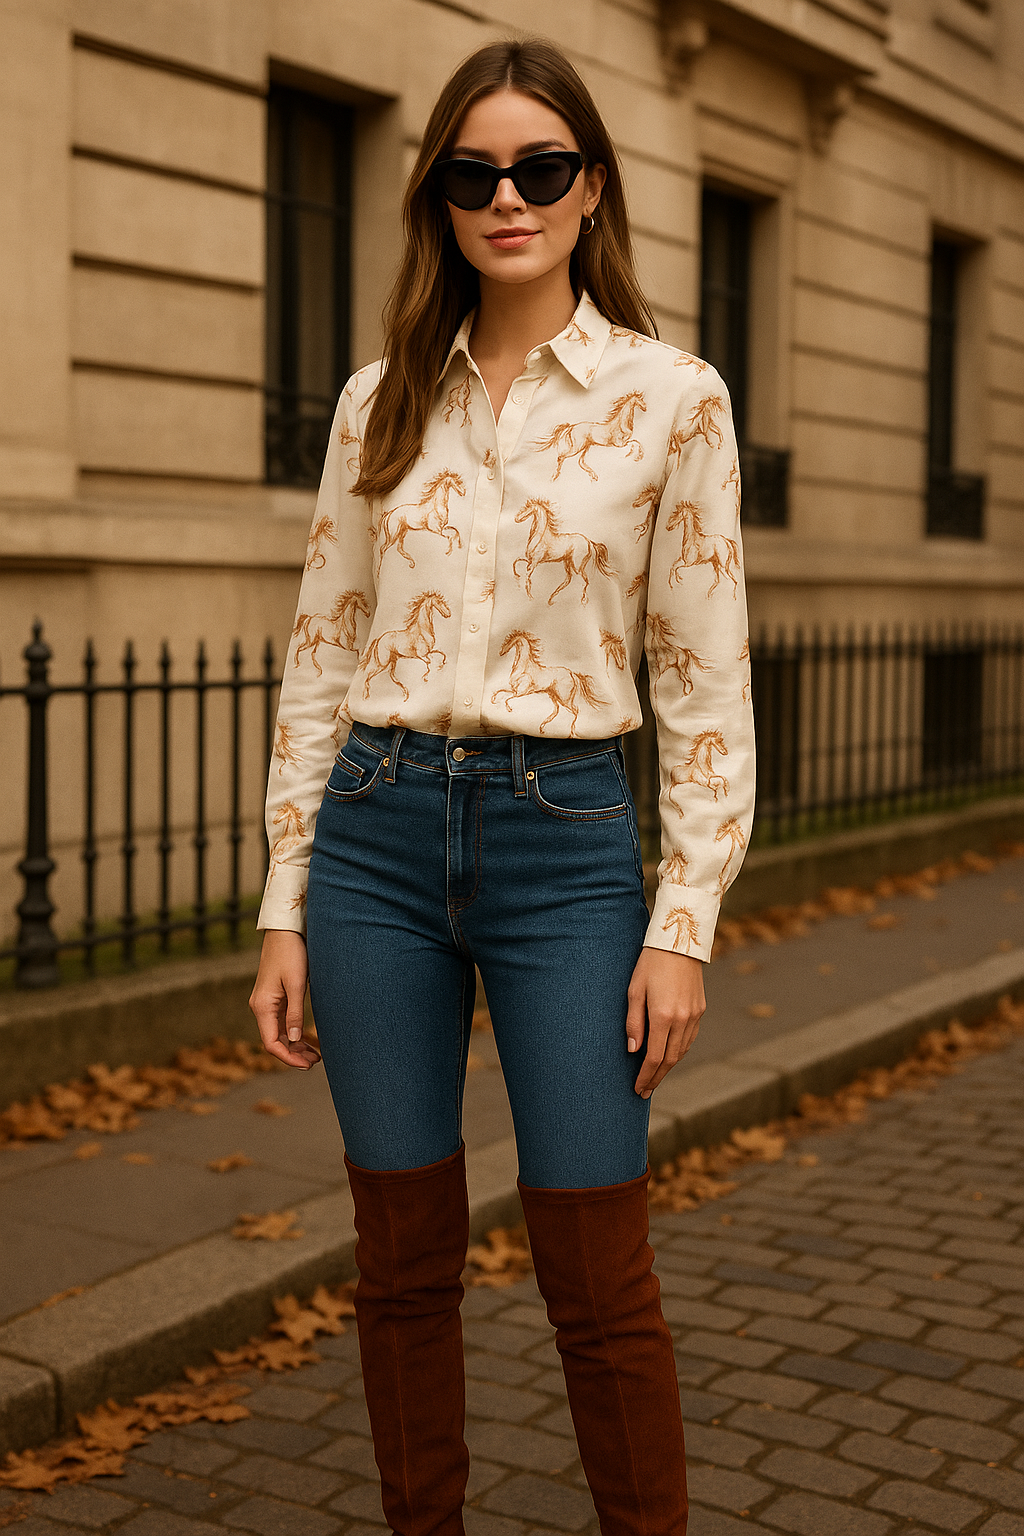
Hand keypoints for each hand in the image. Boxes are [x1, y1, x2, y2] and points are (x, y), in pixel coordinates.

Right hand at [249, 930, 321, 1069]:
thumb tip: (295, 1040)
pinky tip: (308, 1038)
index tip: (306, 1065)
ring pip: (279, 1032)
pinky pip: (282, 1021)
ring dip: (295, 1044)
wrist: (285, 930)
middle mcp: (260, 1007)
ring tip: (315, 1054)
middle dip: (293, 1054)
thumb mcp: (296, 984)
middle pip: (274, 1040)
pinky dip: (294, 1032)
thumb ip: (295, 1013)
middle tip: (315, 1062)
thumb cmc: (291, 953)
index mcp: (262, 1006)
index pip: (271, 1043)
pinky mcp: (274, 997)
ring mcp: (266, 1002)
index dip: (288, 1057)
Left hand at [626, 946, 704, 1098]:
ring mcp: (694, 1015)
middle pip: (670, 1059)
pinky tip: (670, 1055)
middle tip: (644, 1091)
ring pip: (682, 1051)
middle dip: (657, 1077)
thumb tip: (633, 1050)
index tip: (637, 1089)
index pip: (654, 1057)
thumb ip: (634, 1022)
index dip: (645, 1076)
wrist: (680, 942)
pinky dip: (679, 1051)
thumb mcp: (634, 990)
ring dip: (668, 1066)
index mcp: (663, 1016)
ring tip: (655, 1076)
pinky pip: (690, 1038)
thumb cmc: (650, 964)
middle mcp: (682, 1019)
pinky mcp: (700, 1009)